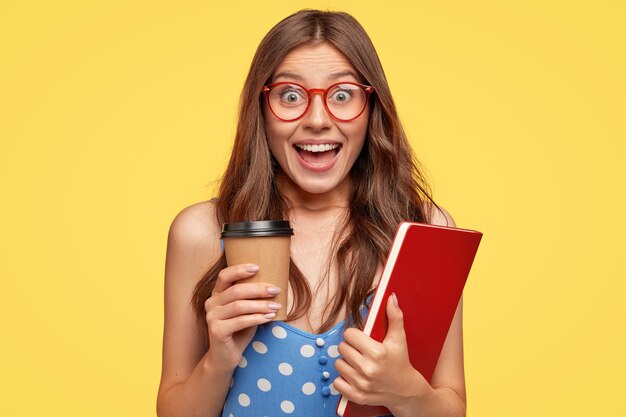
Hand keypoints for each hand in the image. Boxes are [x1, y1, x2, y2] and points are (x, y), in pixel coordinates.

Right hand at [204, 263, 280, 372]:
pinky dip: (257, 318)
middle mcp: (211, 303)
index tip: (258, 267)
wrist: (226, 357)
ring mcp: (211, 317)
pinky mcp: (216, 331)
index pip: (224, 276)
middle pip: (236, 290)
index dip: (240, 270)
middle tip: (276, 289)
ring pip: (239, 306)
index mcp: (217, 294)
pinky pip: (240, 321)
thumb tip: (273, 284)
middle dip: (258, 289)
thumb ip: (252, 298)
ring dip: (261, 305)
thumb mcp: (246, 310)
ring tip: (276, 306)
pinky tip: (269, 317)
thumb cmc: (239, 330)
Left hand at [333, 294, 431, 411]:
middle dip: (350, 348)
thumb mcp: (399, 339)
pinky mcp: (357, 396)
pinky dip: (343, 379)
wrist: (406, 391)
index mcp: (377, 352)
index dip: (354, 335)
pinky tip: (354, 376)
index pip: (349, 334)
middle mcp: (368, 369)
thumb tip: (390, 298)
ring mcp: (361, 384)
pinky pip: (337, 383)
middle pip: (342, 348)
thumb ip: (394, 317)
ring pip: (338, 364)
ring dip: (346, 363)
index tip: (361, 339)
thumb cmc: (400, 362)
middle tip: (360, 351)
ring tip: (358, 363)